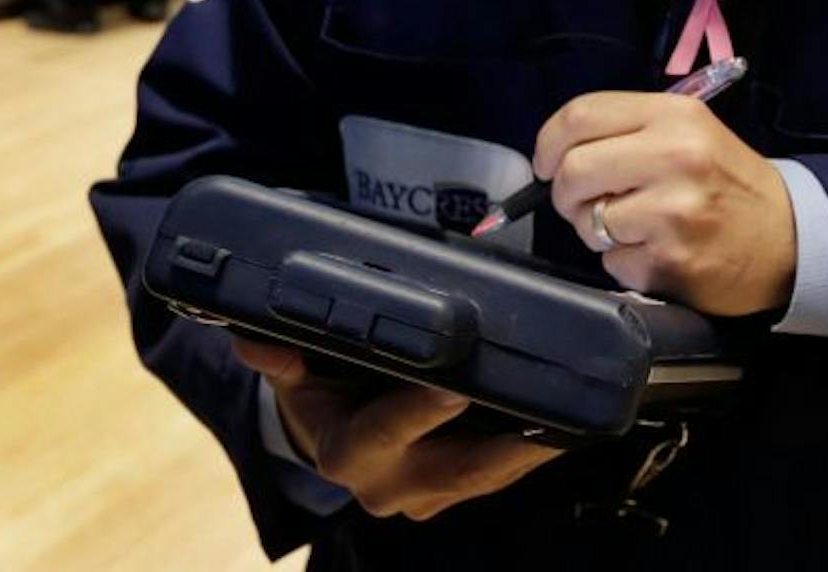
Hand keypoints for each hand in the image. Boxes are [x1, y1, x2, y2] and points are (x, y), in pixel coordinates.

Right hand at [233, 336, 557, 519]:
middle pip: (454, 465)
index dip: (417, 413)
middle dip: (502, 440)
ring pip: (489, 474)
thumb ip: (282, 356)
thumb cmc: (322, 395)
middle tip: (546, 404)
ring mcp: (429, 494)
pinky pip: (502, 473)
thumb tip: (255, 333)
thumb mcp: (297, 376)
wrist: (334, 439)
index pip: (382, 433)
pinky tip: (567, 424)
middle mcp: (391, 484)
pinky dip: (533, 449)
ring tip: (572, 415)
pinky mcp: (460, 491)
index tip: (453, 389)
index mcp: (348, 453)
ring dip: (530, 447)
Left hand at [533, 90, 796, 316]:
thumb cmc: (729, 182)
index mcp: (675, 116)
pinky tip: (656, 252)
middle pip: (573, 169)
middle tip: (583, 203)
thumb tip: (557, 153)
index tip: (546, 163)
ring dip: (597, 230)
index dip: (548, 142)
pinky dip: (623, 262)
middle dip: (565, 193)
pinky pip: (611, 262)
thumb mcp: (691, 133)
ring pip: (587, 221)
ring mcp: (671, 212)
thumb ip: (630, 131)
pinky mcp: (669, 260)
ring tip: (634, 228)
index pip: (581, 114)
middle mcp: (674, 157)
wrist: (789, 237)